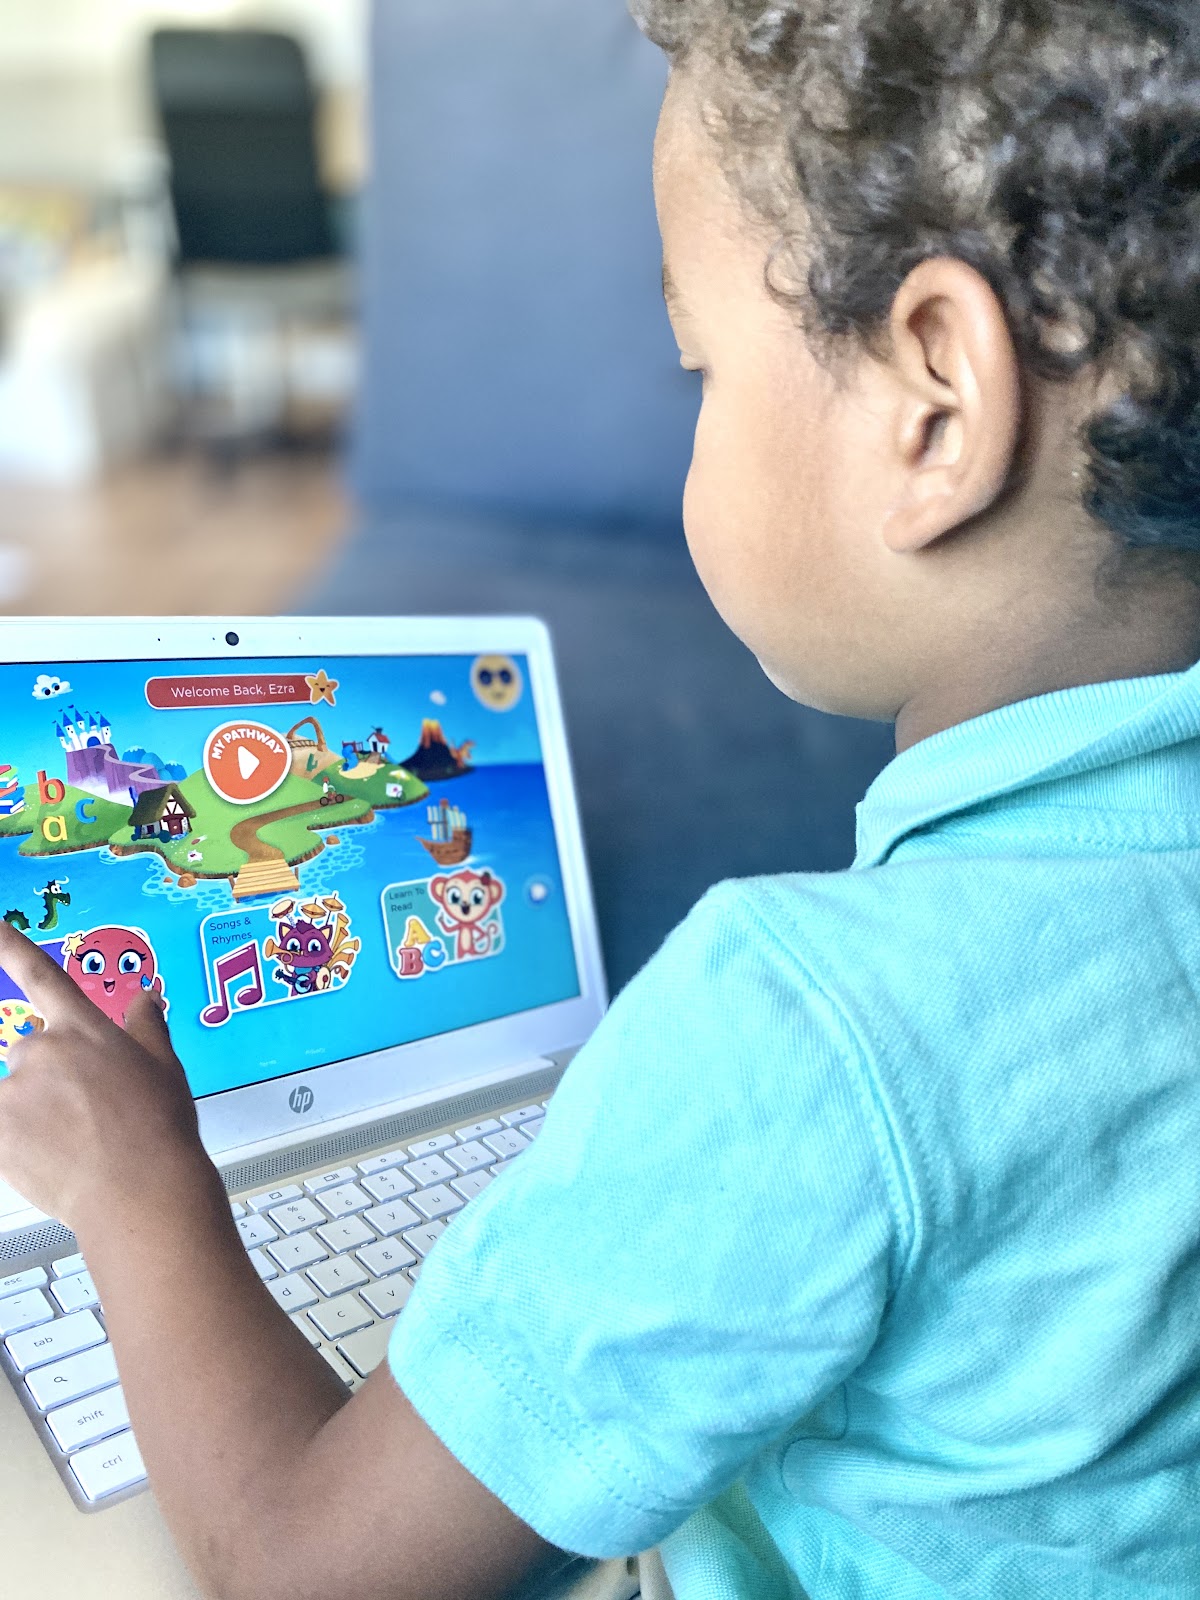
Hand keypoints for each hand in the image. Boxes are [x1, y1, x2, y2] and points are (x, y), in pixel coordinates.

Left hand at [0, 920, 202, 1229]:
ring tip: (73, 1148)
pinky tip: (48, 1160)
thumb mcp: (165, 1067)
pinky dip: (20, 1143)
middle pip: (29, 1050)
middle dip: (48, 1079)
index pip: (40, 975)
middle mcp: (44, 1048)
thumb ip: (147, 1025)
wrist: (141, 1191)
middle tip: (85, 1117)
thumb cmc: (160, 1130)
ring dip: (35, 1115)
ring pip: (16, 1095)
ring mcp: (16, 1090)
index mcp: (85, 1028)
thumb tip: (147, 995)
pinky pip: (5, 1129)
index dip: (8, 946)